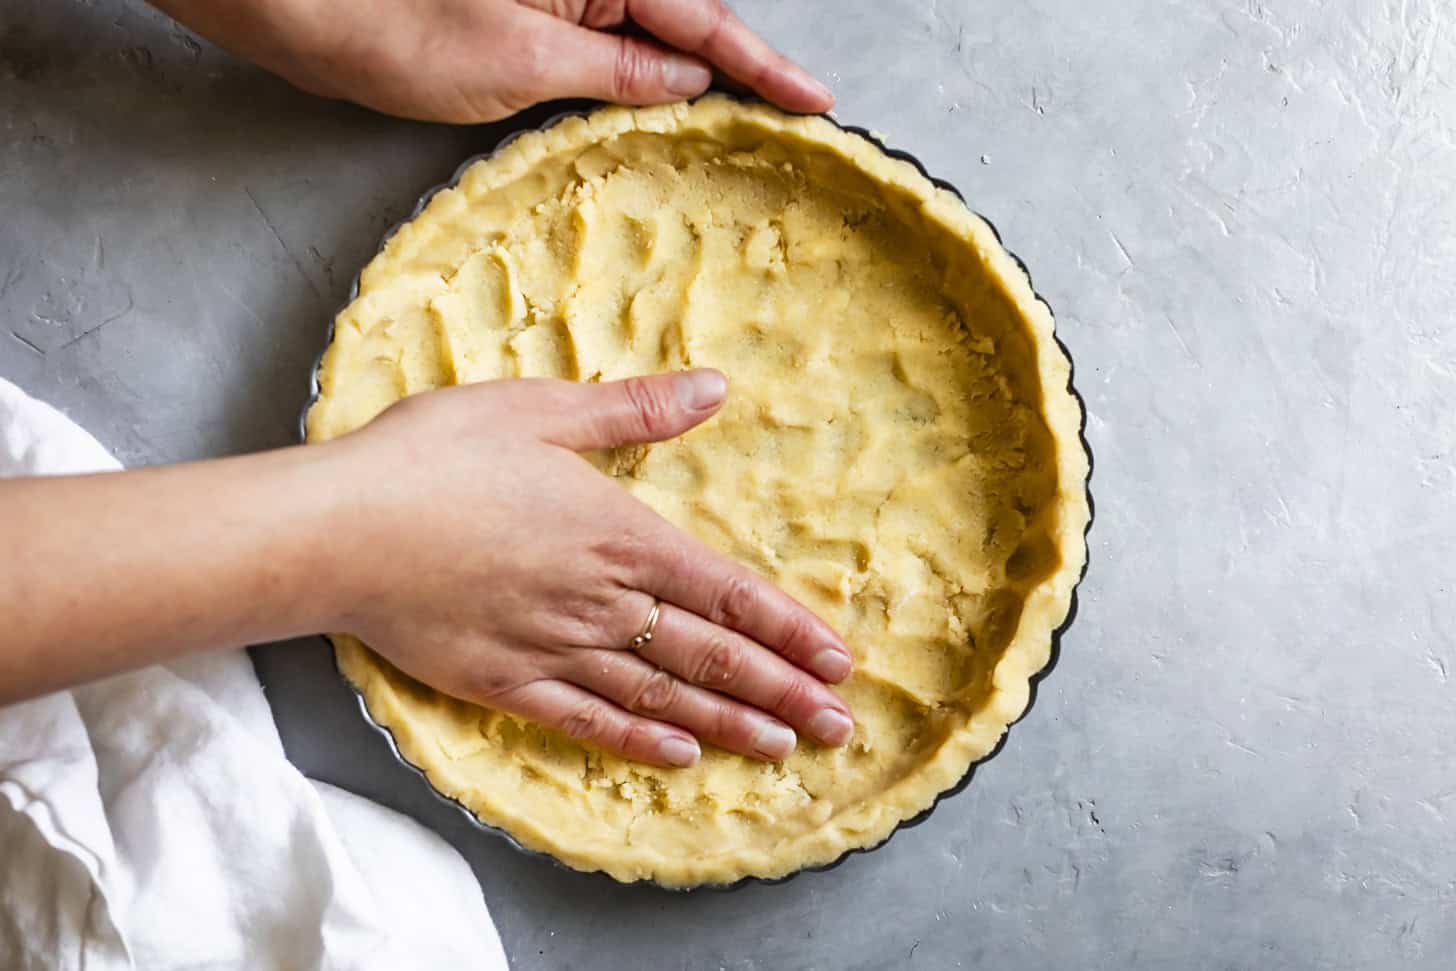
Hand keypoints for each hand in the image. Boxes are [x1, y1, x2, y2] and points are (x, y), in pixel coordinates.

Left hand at [151, 0, 833, 121]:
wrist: (299, 6)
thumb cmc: (394, 24)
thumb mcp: (523, 62)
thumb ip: (616, 71)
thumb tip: (686, 80)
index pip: (702, 17)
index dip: (762, 63)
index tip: (813, 98)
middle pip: (685, 14)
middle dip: (738, 63)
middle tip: (792, 111)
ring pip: (647, 29)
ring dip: (692, 72)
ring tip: (747, 113)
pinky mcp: (526, 9)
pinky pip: (604, 38)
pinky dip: (638, 73)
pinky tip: (665, 101)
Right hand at [325, 370, 854, 766]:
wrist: (339, 527)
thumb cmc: (433, 457)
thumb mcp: (538, 410)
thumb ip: (633, 408)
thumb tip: (714, 387)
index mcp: (618, 533)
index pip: (728, 591)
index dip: (790, 629)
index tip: (839, 661)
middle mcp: (601, 601)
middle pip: (712, 655)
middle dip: (783, 691)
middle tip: (839, 726)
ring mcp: (555, 650)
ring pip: (663, 698)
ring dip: (729, 724)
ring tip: (782, 748)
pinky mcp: (504, 684)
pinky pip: (587, 723)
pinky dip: (639, 742)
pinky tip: (679, 757)